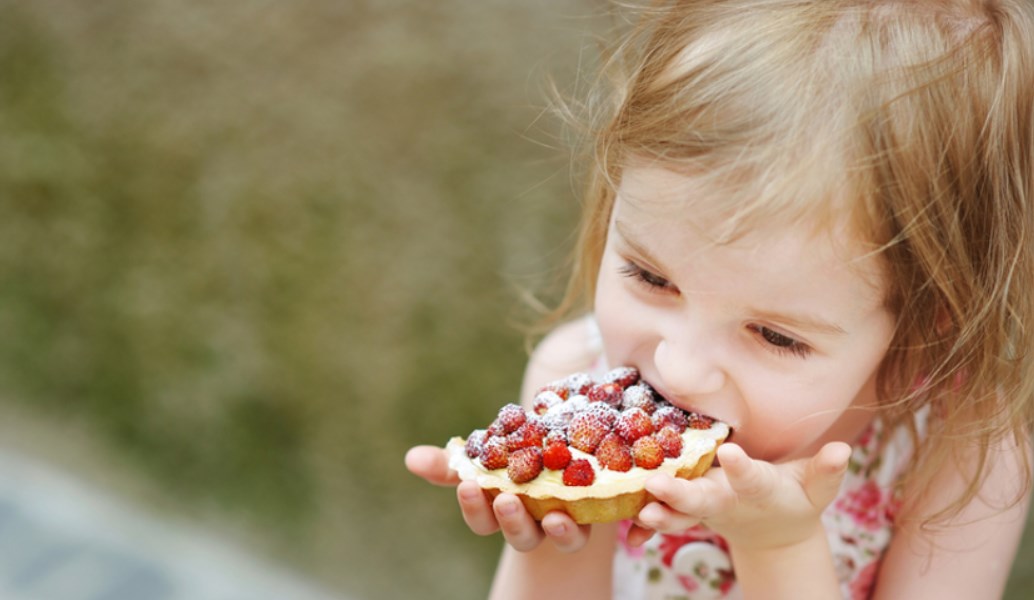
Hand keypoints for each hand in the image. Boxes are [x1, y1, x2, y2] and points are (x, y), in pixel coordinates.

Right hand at [405, 445, 592, 552]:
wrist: (569, 436)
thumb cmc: (516, 450)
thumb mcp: (482, 454)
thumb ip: (449, 462)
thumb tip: (410, 459)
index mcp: (503, 510)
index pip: (483, 521)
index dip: (475, 507)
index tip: (468, 484)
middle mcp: (537, 522)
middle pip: (522, 536)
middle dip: (512, 520)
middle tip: (506, 499)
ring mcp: (571, 517)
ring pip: (564, 538)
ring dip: (558, 530)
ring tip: (554, 515)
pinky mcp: (600, 506)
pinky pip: (598, 521)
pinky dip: (592, 515)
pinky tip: (588, 496)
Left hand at [631, 442, 851, 550]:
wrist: (773, 531)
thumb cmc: (795, 495)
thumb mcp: (816, 488)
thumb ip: (826, 471)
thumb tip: (844, 450)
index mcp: (760, 490)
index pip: (752, 478)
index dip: (743, 468)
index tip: (731, 453)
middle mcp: (730, 501)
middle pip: (705, 500)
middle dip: (683, 496)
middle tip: (659, 486)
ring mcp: (706, 510)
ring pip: (681, 513)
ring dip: (661, 514)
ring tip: (641, 513)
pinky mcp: (689, 513)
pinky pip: (666, 520)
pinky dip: (648, 526)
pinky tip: (630, 528)